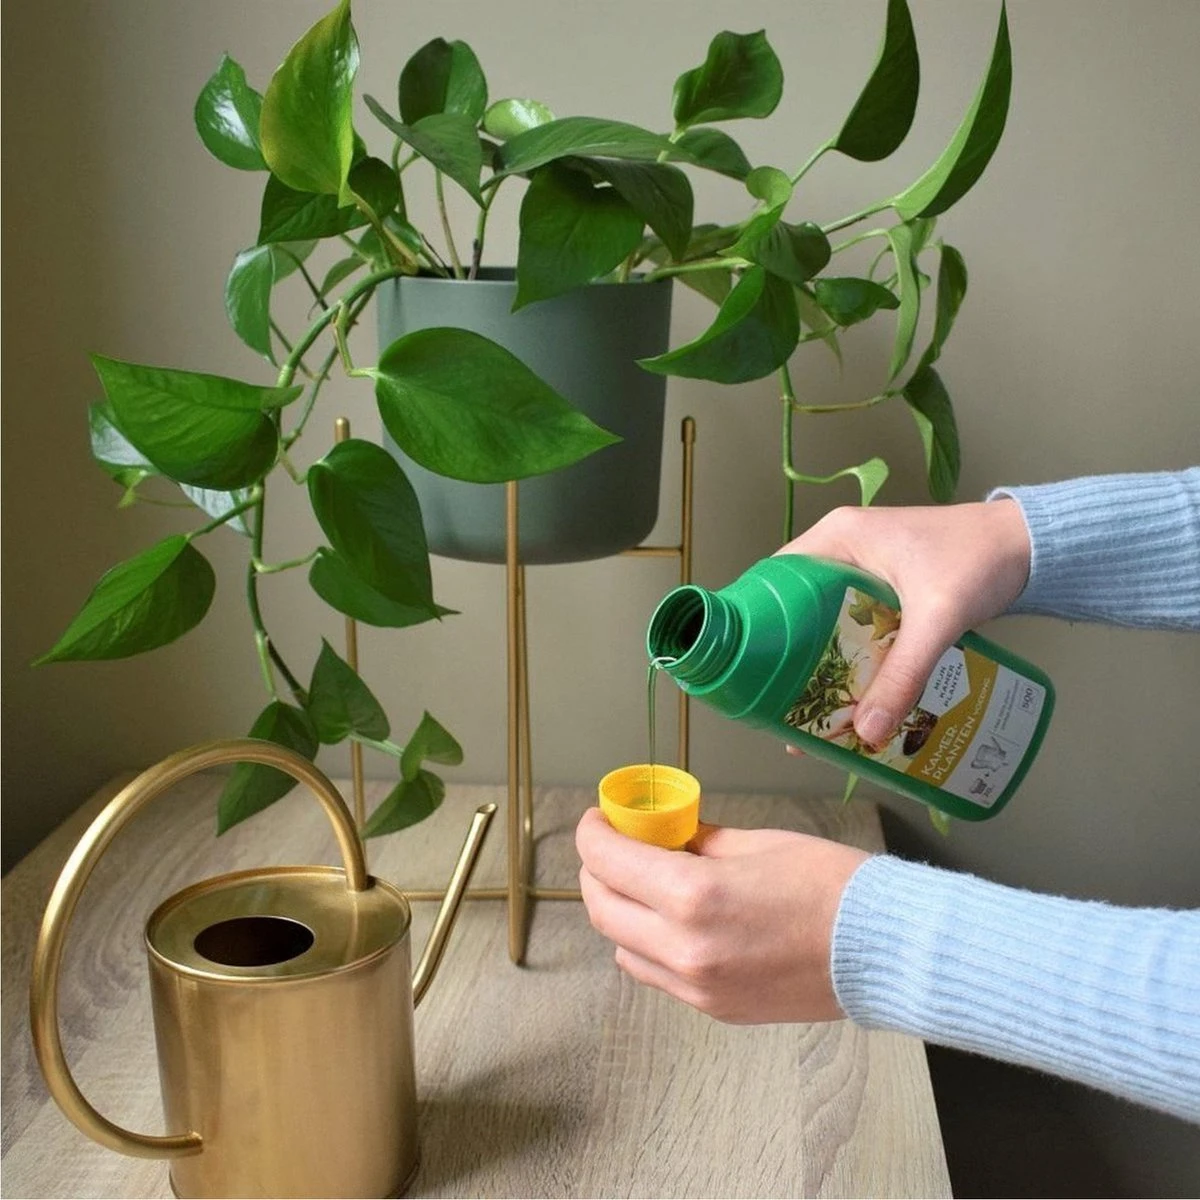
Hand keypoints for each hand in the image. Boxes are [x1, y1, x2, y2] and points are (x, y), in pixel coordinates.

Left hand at [576, 807, 868, 1023]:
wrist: (881, 948)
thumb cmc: (828, 883)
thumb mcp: (755, 842)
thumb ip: (698, 840)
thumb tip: (667, 834)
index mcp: (692, 895)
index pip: (609, 861)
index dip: (594, 832)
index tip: (599, 819)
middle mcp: (683, 947)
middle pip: (602, 908)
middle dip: (598, 871)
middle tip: (613, 846)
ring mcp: (697, 986)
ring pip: (622, 946)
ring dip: (619, 910)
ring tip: (643, 884)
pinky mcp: (714, 1009)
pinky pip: (655, 974)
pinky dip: (647, 944)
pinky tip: (671, 921)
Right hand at [777, 500, 1030, 747]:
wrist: (1036, 545)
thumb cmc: (981, 561)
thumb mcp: (937, 618)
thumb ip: (905, 673)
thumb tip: (867, 732)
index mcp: (839, 537)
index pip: (777, 578)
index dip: (759, 622)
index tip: (750, 668)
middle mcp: (844, 550)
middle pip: (798, 607)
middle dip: (791, 656)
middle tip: (779, 704)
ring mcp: (867, 570)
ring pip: (827, 621)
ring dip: (822, 662)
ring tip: (811, 711)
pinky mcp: (889, 590)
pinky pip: (856, 627)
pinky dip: (852, 658)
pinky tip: (855, 695)